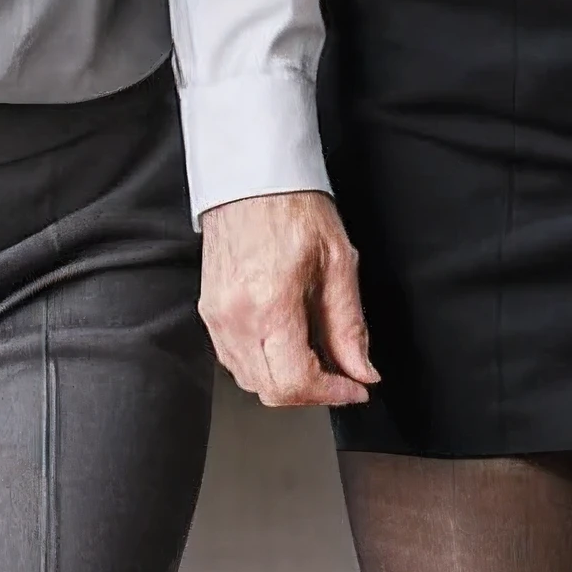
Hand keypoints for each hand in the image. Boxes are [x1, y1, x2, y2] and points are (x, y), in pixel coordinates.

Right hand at [199, 191, 377, 411]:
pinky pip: (234, 360)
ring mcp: (216, 317)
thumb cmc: (293, 208)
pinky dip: (263, 365)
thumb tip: (362, 371)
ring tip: (316, 357)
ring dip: (286, 381)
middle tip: (341, 375)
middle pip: (271, 391)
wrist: (250, 178)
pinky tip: (286, 345)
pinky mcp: (208, 312)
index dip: (332, 394)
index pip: (295, 381)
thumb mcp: (339, 262)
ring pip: (250, 381)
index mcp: (270, 304)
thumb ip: (350, 325)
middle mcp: (235, 317)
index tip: (355, 387)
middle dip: (311, 392)